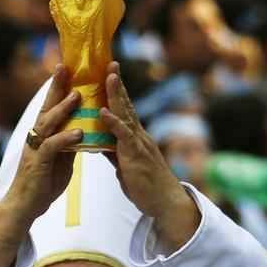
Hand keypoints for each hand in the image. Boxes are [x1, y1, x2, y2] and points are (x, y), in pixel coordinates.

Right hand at [0, 65, 84, 225]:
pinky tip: (77, 133)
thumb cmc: (43, 182)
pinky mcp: (38, 163)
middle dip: (56, 86)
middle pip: (46, 107)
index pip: (51, 106)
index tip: (66, 67)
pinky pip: (51, 147)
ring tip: (77, 95)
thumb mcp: (61, 159)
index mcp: (42, 134)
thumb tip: (82, 130)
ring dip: (62, 108)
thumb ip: (69, 143)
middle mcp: (36, 137)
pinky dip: (64, 139)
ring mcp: (35, 149)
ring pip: (48, 123)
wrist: (26, 206)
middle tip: (65, 67)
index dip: (58, 87)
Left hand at [100, 62, 200, 233]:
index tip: (109, 75)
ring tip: (109, 76)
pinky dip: (113, 122)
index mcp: (135, 137)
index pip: (125, 110)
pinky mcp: (136, 155)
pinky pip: (123, 136)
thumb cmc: (146, 187)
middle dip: (118, 84)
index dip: (117, 93)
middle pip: (126, 105)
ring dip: (116, 94)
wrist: (165, 203)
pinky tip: (104, 111)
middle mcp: (139, 136)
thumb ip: (115, 152)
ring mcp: (139, 144)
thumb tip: (101, 143)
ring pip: (126, 114)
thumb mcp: (126, 166)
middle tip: (111, 63)